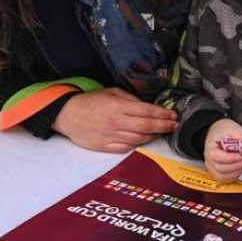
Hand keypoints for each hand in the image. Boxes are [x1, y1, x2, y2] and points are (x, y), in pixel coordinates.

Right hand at [52, 88, 177, 153]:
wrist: (67, 115)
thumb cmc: (91, 101)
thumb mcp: (112, 92)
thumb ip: (131, 99)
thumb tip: (148, 107)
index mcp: (118, 107)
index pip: (147, 111)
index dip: (162, 114)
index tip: (173, 115)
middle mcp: (116, 122)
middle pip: (146, 127)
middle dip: (163, 126)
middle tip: (174, 125)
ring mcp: (110, 136)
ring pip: (138, 139)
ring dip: (153, 136)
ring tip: (162, 132)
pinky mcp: (104, 147)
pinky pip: (126, 148)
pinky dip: (138, 144)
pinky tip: (145, 140)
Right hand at [203, 119, 241, 183]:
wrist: (219, 133)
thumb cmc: (225, 131)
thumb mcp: (234, 129)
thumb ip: (240, 138)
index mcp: (210, 148)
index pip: (216, 156)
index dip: (229, 158)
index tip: (241, 155)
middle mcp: (209, 161)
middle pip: (221, 168)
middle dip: (238, 164)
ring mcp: (213, 169)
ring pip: (225, 176)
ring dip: (238, 170)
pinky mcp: (219, 174)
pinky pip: (227, 179)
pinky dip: (236, 174)